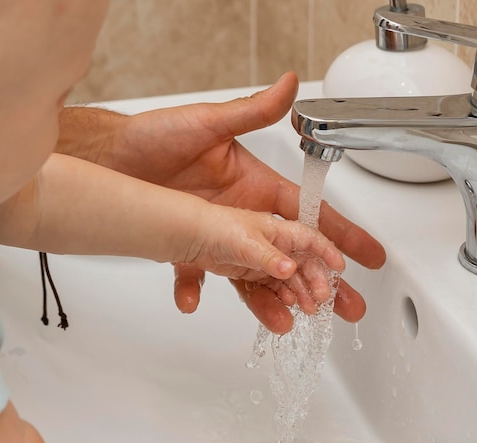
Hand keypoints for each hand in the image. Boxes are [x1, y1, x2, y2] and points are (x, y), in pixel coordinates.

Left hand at [59, 72, 385, 332]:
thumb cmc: (156, 138)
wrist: (109, 158)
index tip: (368, 257)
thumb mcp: (207, 124)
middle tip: (345, 307)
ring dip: (272, 300)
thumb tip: (287, 86)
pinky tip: (193, 302)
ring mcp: (217, 237)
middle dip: (320, 283)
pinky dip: (195, 291)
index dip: (340, 235)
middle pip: (291, 256)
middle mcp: (242, 217)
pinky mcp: (188, 249)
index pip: (308, 216)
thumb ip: (250, 113)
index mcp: (257, 189)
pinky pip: (199, 277)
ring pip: (254, 275)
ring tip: (287, 323)